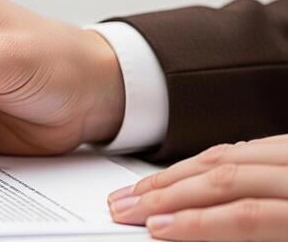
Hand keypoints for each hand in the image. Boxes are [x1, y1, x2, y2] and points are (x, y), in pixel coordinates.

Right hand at [107, 135, 287, 240]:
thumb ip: (251, 235)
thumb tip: (189, 233)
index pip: (246, 215)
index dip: (195, 224)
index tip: (156, 229)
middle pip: (225, 178)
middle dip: (168, 195)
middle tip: (129, 207)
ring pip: (226, 155)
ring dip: (175, 174)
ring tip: (140, 189)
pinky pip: (242, 146)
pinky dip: (203, 160)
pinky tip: (181, 172)